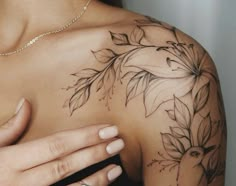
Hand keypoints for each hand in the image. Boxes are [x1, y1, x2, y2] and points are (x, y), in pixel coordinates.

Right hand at [0, 98, 123, 185]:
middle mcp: (22, 182)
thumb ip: (9, 129)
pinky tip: (100, 185)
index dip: (84, 137)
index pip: (56, 145)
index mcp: (11, 162)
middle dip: (95, 153)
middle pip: (66, 165)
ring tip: (116, 167)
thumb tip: (26, 103)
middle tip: (118, 143)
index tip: (107, 128)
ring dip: (96, 180)